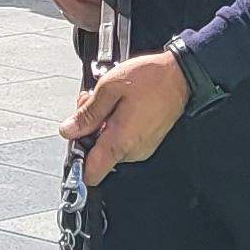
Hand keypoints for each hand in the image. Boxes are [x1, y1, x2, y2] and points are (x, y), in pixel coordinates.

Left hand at [65, 50, 191, 184]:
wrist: (180, 75)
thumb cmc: (151, 79)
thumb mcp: (109, 88)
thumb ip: (87, 114)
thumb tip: (69, 130)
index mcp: (120, 141)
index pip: (91, 174)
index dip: (77, 160)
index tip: (74, 141)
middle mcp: (133, 151)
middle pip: (97, 156)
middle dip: (88, 132)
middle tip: (91, 106)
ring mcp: (142, 148)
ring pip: (109, 146)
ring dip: (101, 126)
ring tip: (108, 101)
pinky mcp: (148, 142)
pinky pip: (123, 140)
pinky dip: (115, 126)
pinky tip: (119, 106)